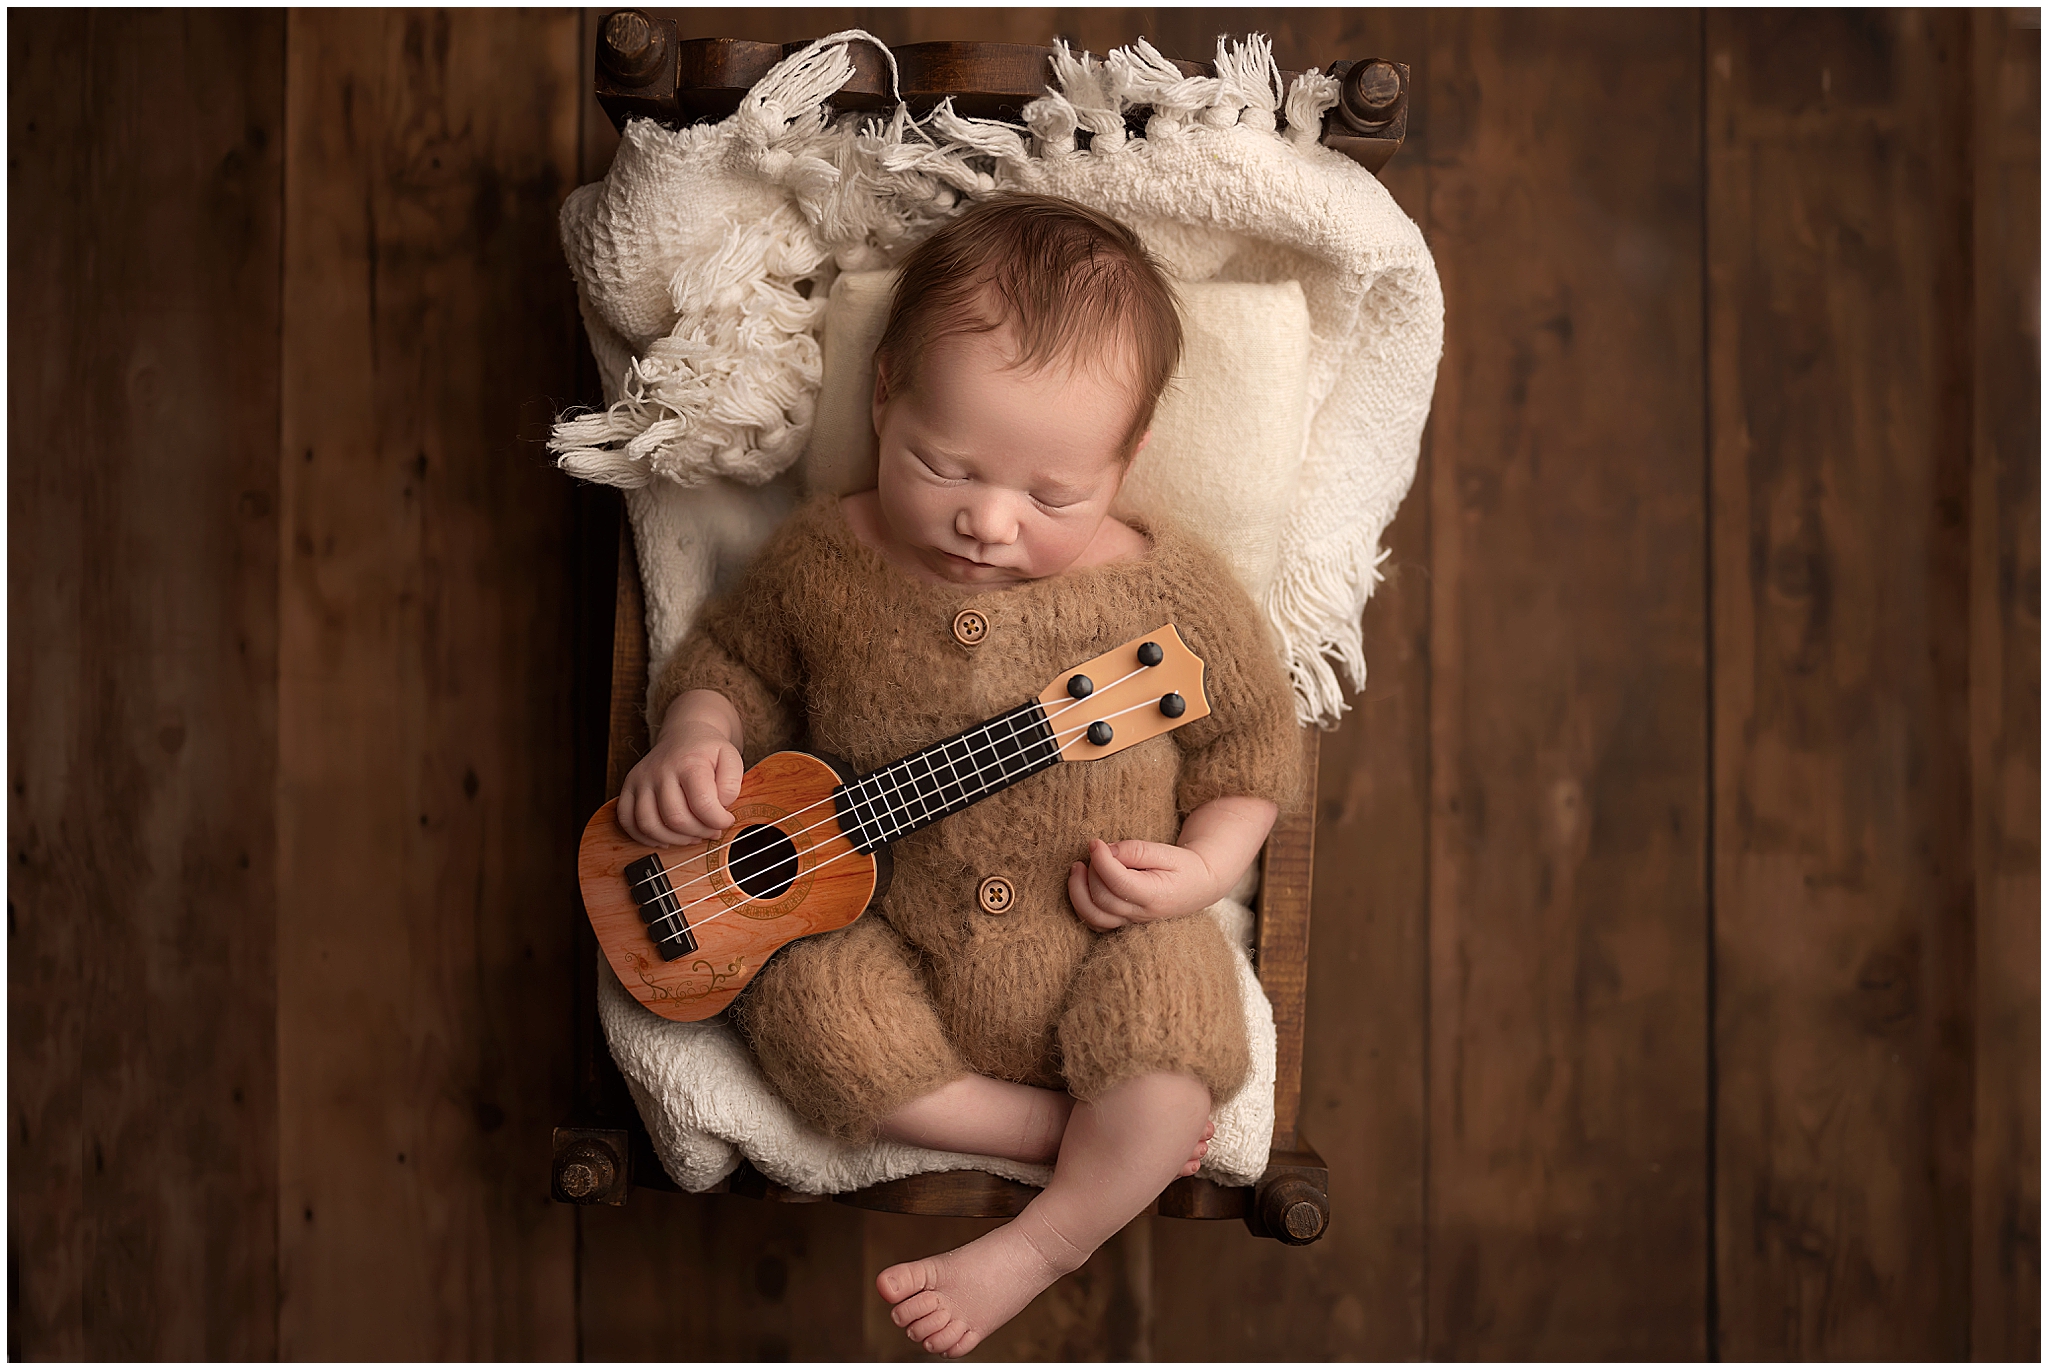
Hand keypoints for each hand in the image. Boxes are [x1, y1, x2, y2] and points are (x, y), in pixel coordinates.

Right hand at [616, 692, 744, 846]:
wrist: (684, 735)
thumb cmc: (707, 751)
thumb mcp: (731, 758)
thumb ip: (731, 784)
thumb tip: (720, 807)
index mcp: (688, 763)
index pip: (702, 803)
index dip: (718, 820)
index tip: (726, 820)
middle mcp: (660, 771)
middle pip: (676, 818)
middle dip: (699, 832)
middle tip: (711, 829)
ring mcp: (641, 780)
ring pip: (650, 824)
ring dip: (675, 839)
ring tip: (692, 835)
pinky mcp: (629, 788)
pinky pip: (627, 820)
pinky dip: (644, 836)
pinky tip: (666, 836)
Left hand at [1067, 837, 1222, 930]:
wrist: (1198, 886)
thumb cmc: (1183, 866)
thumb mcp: (1166, 851)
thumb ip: (1136, 851)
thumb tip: (1107, 850)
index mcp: (1155, 896)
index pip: (1118, 882)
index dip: (1101, 860)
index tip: (1095, 841)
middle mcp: (1141, 914)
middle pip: (1102, 898)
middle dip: (1092, 871)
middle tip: (1097, 850)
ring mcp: (1130, 922)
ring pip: (1093, 916)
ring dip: (1078, 891)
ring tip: (1077, 867)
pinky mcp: (1123, 922)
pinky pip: (1095, 922)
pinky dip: (1082, 905)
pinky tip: (1082, 884)